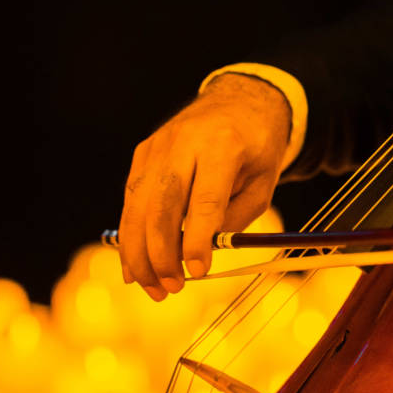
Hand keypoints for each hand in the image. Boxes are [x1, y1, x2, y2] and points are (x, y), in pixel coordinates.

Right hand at [119, 73, 290, 299]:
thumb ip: (233, 220)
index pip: (205, 199)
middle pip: (163, 204)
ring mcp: (157, 145)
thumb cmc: (255, 151)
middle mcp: (184, 142)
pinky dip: (130, 237)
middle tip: (170, 288)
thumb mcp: (262, 185)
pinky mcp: (142, 153)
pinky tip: (134, 267)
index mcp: (223, 145)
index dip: (198, 239)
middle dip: (162, 252)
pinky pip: (130, 200)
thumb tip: (197, 259)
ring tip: (152, 287)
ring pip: (137, 205)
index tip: (197, 272)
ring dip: (139, 252)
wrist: (238, 104)